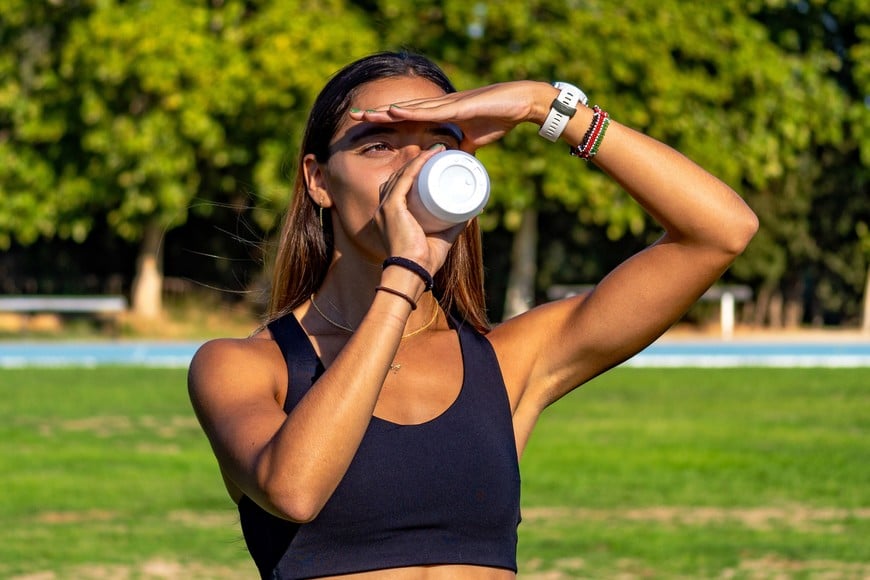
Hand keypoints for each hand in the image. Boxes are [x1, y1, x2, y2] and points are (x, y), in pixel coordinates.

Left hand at [350, 81, 546, 152]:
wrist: (519, 105)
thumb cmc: (497, 119)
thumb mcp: (472, 143)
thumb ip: (460, 153)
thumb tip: (451, 168)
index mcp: (440, 116)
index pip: (407, 120)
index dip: (386, 123)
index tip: (366, 128)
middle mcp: (438, 108)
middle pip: (401, 112)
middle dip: (377, 115)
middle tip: (353, 117)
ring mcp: (446, 105)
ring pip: (409, 109)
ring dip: (385, 112)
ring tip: (364, 115)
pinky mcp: (456, 107)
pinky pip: (429, 110)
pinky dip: (409, 110)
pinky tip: (392, 111)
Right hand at [373, 145, 464, 273]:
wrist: (412, 272)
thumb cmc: (424, 261)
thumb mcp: (442, 238)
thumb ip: (454, 225)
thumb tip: (472, 212)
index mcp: (388, 218)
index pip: (397, 189)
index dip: (412, 174)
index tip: (432, 164)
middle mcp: (382, 210)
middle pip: (398, 178)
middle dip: (416, 164)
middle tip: (437, 155)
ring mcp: (385, 208)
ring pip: (401, 175)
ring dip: (418, 160)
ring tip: (436, 153)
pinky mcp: (391, 208)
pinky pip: (404, 180)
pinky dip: (416, 166)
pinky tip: (427, 156)